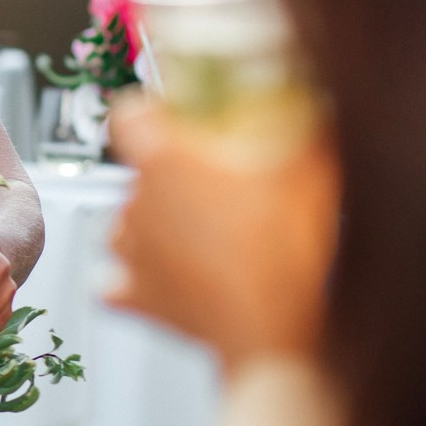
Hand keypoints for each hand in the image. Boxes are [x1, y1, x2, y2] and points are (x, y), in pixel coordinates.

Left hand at [106, 95, 339, 367]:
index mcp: (163, 160)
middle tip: (223, 192)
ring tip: (206, 237)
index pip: (128, 117)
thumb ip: (300, 122)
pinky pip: (117, 277)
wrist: (278, 330)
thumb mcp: (308, 166)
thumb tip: (306, 96)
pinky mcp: (132, 295)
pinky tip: (172, 276)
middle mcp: (135, 201)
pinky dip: (138, 277)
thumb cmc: (288, 247)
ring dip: (157, 225)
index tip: (177, 124)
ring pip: (127, 222)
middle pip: (139, 174)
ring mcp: (130, 251)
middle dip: (174, 177)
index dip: (152, 117)